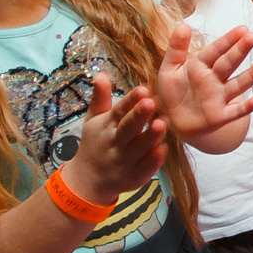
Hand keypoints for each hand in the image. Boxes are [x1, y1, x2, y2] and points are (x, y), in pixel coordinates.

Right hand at [62, 74, 165, 202]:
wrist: (88, 179)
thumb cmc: (96, 143)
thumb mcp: (93, 119)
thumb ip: (100, 97)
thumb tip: (101, 73)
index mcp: (106, 126)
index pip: (118, 111)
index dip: (130, 100)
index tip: (143, 88)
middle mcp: (114, 142)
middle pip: (128, 128)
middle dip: (139, 116)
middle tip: (151, 102)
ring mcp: (124, 161)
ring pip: (138, 148)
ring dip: (150, 136)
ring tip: (163, 123)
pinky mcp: (133, 177)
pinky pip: (144, 168)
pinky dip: (153, 161)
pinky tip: (164, 149)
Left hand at [155, 22, 252, 137]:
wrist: (173, 120)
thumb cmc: (173, 91)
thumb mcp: (169, 68)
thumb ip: (176, 48)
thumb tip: (183, 24)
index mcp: (200, 66)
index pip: (216, 51)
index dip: (228, 40)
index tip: (242, 29)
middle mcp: (213, 79)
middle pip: (229, 63)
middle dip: (240, 50)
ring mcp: (219, 97)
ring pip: (237, 84)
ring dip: (251, 75)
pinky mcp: (220, 116)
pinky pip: (235, 112)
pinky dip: (246, 108)